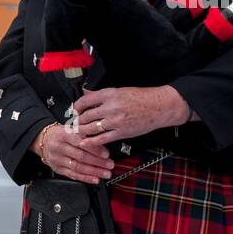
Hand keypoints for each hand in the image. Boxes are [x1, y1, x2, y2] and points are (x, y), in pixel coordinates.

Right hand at [34, 122, 112, 184]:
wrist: (44, 141)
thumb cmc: (61, 135)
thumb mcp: (70, 129)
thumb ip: (84, 136)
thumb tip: (103, 145)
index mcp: (63, 135)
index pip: (80, 143)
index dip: (94, 149)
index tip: (106, 154)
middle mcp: (59, 147)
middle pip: (80, 156)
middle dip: (98, 162)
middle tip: (109, 164)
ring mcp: (57, 159)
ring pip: (78, 167)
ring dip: (94, 172)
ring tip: (105, 173)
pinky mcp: (57, 168)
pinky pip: (73, 175)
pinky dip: (85, 178)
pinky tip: (95, 179)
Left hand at [72, 85, 190, 146]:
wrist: (159, 106)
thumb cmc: (141, 97)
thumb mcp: (119, 91)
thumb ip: (101, 94)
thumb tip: (85, 93)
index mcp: (110, 95)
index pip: (85, 101)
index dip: (76, 107)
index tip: (74, 110)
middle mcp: (111, 108)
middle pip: (86, 116)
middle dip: (77, 121)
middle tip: (73, 123)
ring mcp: (116, 121)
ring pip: (91, 128)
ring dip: (81, 131)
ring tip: (77, 132)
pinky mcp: (122, 132)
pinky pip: (102, 139)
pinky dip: (91, 142)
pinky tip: (84, 143)